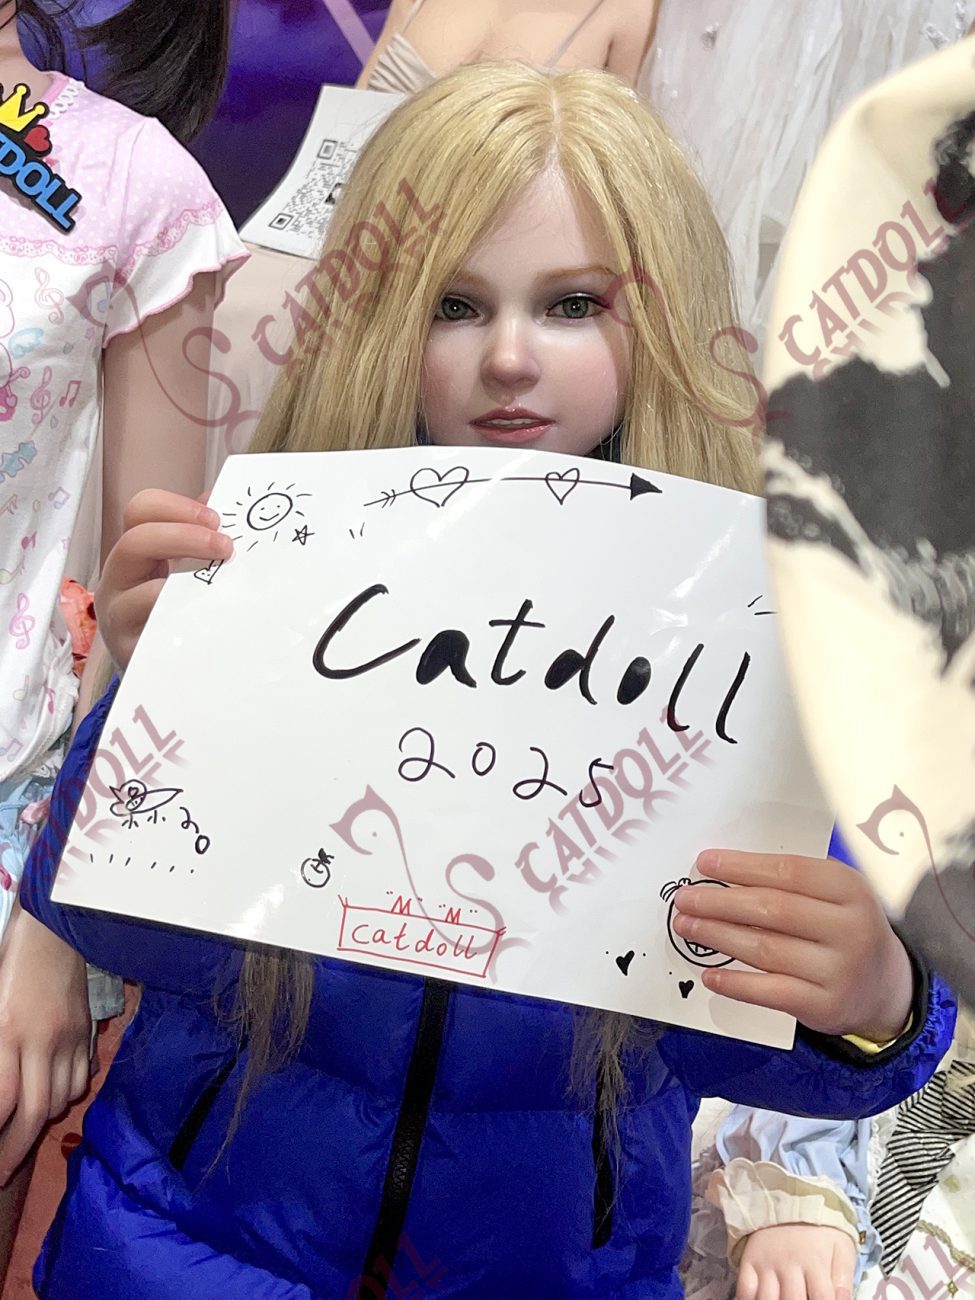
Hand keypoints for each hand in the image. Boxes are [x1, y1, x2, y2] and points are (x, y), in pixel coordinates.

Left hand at [0, 902, 90, 1183]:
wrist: (57, 926)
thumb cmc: (10, 962)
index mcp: (9, 1032)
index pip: (1, 1102)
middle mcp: (43, 1041)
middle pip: (33, 1113)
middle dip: (15, 1152)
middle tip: (2, 1175)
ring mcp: (71, 1037)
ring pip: (60, 1099)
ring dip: (40, 1122)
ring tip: (20, 1133)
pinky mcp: (87, 1031)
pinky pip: (80, 1078)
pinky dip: (65, 1095)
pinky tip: (49, 1095)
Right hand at [96, 488, 232, 670]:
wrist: (160, 670)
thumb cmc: (172, 612)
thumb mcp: (182, 571)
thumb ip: (198, 537)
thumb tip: (219, 498)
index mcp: (135, 553)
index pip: (141, 511)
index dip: (176, 507)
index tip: (216, 518)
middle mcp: (118, 580)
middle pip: (134, 542)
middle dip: (183, 538)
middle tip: (226, 547)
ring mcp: (120, 617)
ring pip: (139, 594)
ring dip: (184, 584)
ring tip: (221, 585)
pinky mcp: (132, 652)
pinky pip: (154, 634)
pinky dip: (183, 624)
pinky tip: (211, 621)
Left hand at [672, 850, 913, 1039]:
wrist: (884, 986)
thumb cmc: (843, 927)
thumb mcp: (834, 894)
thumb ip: (790, 881)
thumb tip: (724, 872)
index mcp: (850, 890)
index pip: (788, 872)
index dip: (742, 866)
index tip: (705, 862)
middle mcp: (850, 929)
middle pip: (772, 909)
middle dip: (720, 902)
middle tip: (685, 899)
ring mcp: (840, 971)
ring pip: (765, 949)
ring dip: (718, 936)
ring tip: (687, 926)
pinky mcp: (825, 1006)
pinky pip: (770, 993)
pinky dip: (735, 983)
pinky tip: (710, 973)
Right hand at [736, 1223, 855, 1299]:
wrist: (789, 1197)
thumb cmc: (819, 1229)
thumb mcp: (841, 1246)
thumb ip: (843, 1277)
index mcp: (815, 1261)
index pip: (822, 1299)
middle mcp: (788, 1264)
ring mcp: (766, 1263)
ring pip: (766, 1299)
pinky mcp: (748, 1260)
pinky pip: (745, 1289)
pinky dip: (750, 1299)